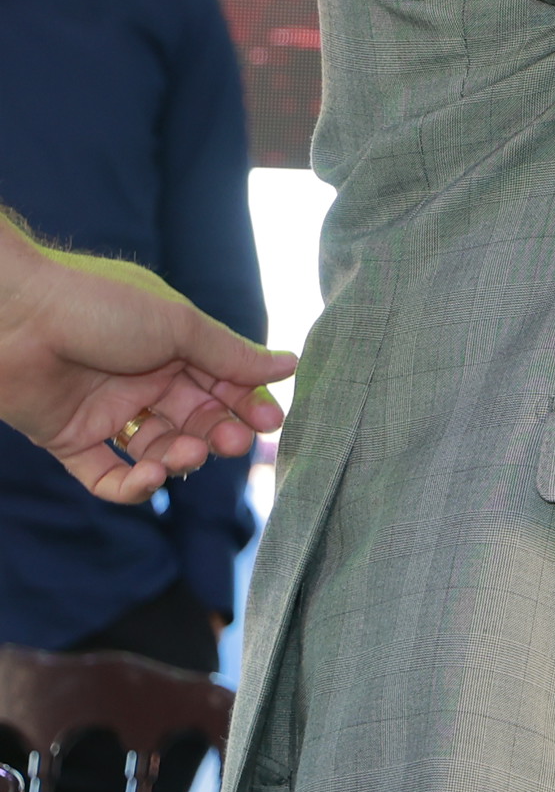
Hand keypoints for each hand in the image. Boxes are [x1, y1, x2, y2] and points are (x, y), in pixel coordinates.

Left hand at [0, 225, 293, 505]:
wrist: (14, 317)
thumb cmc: (100, 306)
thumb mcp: (179, 326)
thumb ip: (232, 355)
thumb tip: (290, 364)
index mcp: (172, 346)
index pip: (223, 382)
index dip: (248, 403)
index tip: (270, 422)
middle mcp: (142, 381)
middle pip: (195, 420)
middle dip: (219, 435)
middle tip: (233, 444)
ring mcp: (107, 413)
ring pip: (158, 450)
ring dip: (179, 460)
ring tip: (184, 456)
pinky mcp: (70, 441)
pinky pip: (107, 476)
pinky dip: (133, 486)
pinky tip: (150, 478)